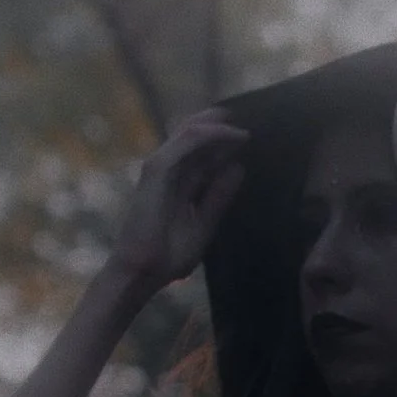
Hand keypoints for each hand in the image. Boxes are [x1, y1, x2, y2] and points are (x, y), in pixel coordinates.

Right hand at [108, 107, 247, 286]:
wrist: (143, 272)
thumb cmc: (168, 254)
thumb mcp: (205, 222)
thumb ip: (219, 195)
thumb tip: (238, 168)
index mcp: (179, 183)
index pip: (203, 153)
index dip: (227, 143)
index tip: (253, 140)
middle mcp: (170, 171)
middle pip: (196, 138)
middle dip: (223, 127)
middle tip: (252, 124)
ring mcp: (161, 168)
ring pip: (191, 133)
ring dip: (220, 127)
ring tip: (246, 128)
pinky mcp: (157, 169)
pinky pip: (185, 143)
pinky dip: (209, 135)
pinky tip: (231, 134)